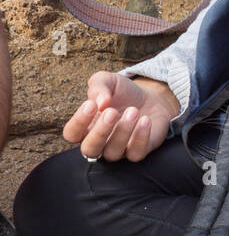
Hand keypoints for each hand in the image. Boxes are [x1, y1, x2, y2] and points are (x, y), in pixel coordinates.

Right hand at [63, 72, 179, 162]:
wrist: (150, 98)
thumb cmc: (122, 92)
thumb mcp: (108, 81)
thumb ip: (98, 86)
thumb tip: (100, 102)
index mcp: (86, 126)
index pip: (71, 133)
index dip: (78, 122)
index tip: (91, 104)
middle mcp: (99, 142)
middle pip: (89, 150)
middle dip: (100, 132)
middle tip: (112, 112)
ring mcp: (118, 149)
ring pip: (112, 153)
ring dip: (123, 132)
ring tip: (133, 111)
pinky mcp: (138, 151)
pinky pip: (136, 154)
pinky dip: (141, 137)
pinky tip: (145, 120)